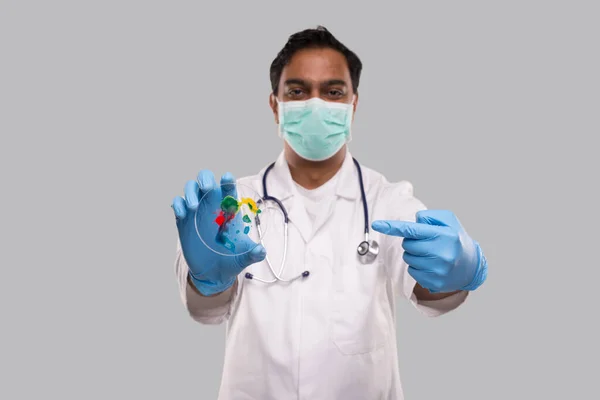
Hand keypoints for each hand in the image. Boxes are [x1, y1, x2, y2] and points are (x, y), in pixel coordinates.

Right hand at [172, 170, 265, 295]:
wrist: (213, 273)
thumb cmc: (231, 259)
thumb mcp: (244, 257)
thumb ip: (253, 253)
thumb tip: (261, 251)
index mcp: (229, 208)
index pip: (228, 188)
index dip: (227, 180)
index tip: (227, 179)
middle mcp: (212, 205)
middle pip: (206, 180)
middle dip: (205, 178)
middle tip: (207, 187)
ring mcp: (196, 211)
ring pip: (190, 188)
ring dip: (190, 192)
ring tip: (193, 207)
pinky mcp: (183, 221)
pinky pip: (177, 204)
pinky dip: (178, 205)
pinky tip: (182, 214)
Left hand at [371, 210, 486, 292]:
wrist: (472, 266)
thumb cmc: (455, 239)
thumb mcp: (448, 221)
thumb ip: (429, 216)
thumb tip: (413, 222)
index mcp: (443, 235)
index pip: (412, 230)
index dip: (392, 227)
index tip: (377, 224)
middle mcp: (441, 253)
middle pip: (407, 245)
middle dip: (412, 242)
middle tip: (427, 242)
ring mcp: (437, 270)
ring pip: (408, 259)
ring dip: (414, 254)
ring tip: (430, 254)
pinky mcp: (434, 282)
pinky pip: (412, 272)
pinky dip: (418, 267)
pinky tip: (431, 265)